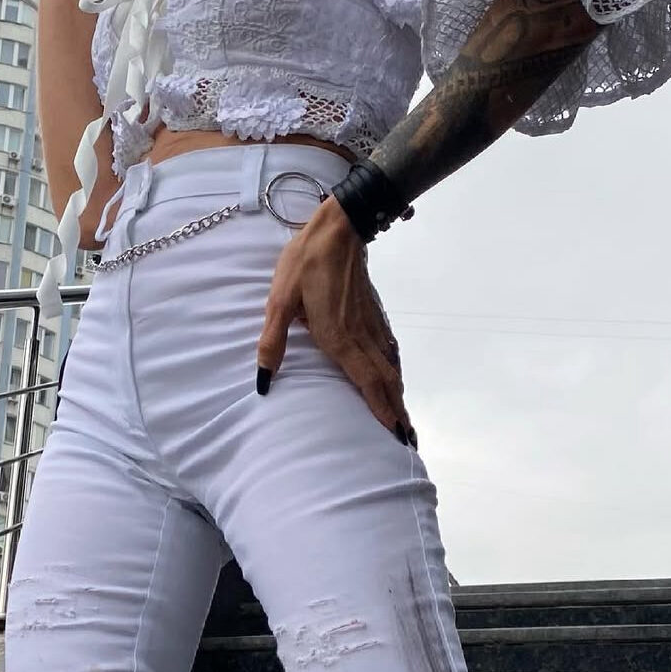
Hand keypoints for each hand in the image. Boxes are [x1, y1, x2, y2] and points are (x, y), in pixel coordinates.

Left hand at [256, 197, 415, 447]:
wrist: (338, 228)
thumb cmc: (305, 263)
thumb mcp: (280, 301)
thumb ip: (272, 342)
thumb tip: (262, 380)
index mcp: (339, 337)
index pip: (366, 382)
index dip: (381, 411)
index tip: (395, 436)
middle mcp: (361, 337)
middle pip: (385, 382)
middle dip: (396, 413)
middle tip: (407, 443)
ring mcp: (371, 325)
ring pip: (389, 368)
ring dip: (397, 396)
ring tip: (404, 420)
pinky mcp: (373, 315)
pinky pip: (388, 351)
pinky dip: (394, 372)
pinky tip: (394, 379)